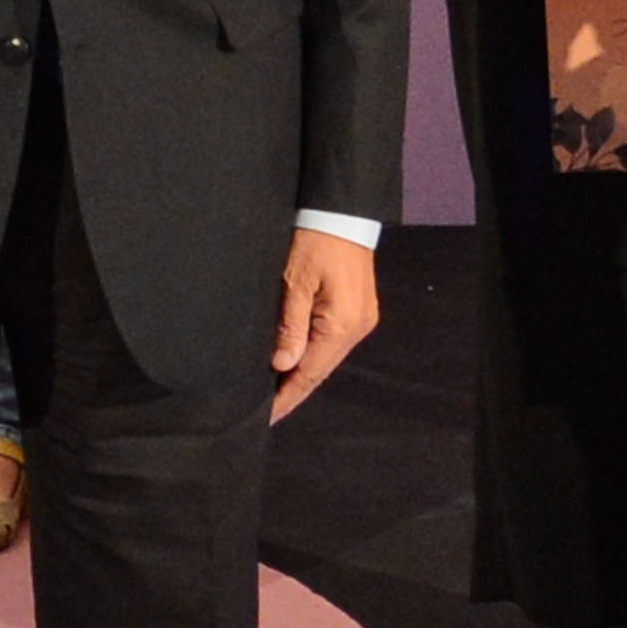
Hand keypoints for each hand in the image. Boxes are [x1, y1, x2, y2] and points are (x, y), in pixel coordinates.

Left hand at [271, 228, 378, 417]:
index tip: (266, 415)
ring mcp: (361, 319)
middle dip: (292, 389)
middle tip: (265, 408)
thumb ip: (289, 327)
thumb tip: (281, 365)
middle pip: (320, 370)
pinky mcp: (359, 310)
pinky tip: (295, 359)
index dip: (286, 397)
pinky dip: (313, 354)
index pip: (309, 374)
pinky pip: (333, 342)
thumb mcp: (294, 283)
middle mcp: (356, 328)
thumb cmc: (314, 241)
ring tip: (275, 388)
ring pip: (327, 357)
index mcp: (340, 326)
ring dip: (302, 372)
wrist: (341, 211)